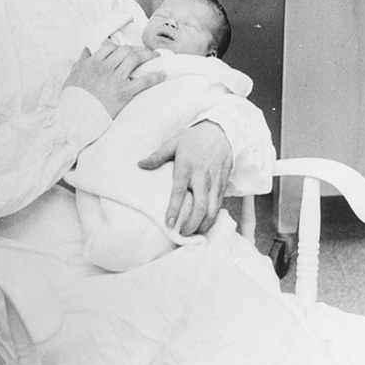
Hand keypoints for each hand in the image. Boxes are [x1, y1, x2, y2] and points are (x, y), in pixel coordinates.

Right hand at [64, 40, 163, 118]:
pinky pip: (143, 81)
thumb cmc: (72, 99)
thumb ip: (81, 62)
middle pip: (125, 51)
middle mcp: (104, 67)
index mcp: (92, 63)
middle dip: (136, 50)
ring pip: (134, 59)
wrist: (75, 118)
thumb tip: (86, 50)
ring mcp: (115, 79)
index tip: (126, 52)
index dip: (120, 48)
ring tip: (155, 57)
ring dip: (147, 56)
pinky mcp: (124, 93)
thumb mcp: (72, 77)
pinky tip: (163, 74)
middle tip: (144, 53)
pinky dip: (155, 76)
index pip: (109, 47)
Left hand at [139, 121, 232, 235]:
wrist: (221, 130)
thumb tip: (140, 164)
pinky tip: (206, 222)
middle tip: (183, 233)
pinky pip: (220, 203)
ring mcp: (215, 180)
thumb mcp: (174, 143)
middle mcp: (202, 176)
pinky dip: (213, 216)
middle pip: (200, 206)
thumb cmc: (194, 138)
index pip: (179, 193)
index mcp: (186, 167)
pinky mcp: (224, 182)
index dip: (175, 210)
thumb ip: (157, 156)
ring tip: (196, 232)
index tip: (169, 224)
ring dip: (205, 224)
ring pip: (213, 208)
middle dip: (192, 224)